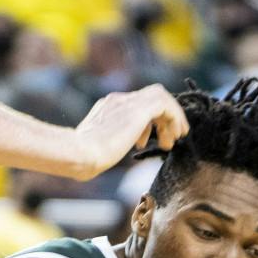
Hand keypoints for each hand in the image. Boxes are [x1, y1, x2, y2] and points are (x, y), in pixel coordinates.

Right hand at [70, 84, 187, 178]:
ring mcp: (127, 102)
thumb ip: (104, 144)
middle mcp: (117, 101)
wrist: (80, 154)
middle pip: (148, 97)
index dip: (145, 122)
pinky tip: (177, 134)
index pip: (133, 105)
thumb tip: (105, 153)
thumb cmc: (83, 160)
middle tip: (171, 137)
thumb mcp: (96, 148)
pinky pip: (165, 104)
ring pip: (159, 97)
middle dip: (163, 117)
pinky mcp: (138, 109)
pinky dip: (174, 117)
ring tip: (177, 137)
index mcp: (106, 108)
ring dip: (171, 117)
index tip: (148, 141)